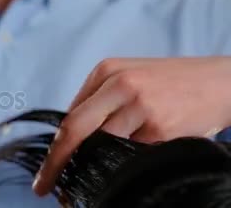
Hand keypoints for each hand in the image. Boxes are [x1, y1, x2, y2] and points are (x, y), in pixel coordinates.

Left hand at [32, 57, 230, 195]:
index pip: (69, 117)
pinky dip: (126, 164)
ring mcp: (142, 107)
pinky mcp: (162, 127)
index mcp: (106, 70)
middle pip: (76, 130)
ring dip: (96, 166)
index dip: (54, 150)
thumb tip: (69, 139)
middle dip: (56, 163)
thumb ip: (97, 102)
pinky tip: (134, 162)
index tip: (43, 175)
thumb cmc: (169, 83)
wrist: (221, 82)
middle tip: (43, 186)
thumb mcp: (128, 76)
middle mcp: (120, 85)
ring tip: (95, 176)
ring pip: (104, 148)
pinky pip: (132, 156)